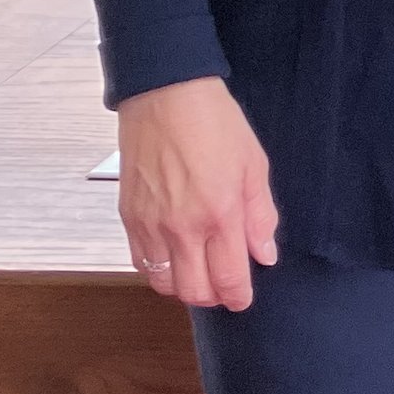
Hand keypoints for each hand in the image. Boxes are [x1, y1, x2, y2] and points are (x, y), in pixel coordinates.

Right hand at [116, 76, 278, 311]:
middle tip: (223, 287)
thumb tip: (264, 255)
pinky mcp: (129, 216)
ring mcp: (151, 224)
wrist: (165, 95)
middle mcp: (182, 227)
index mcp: (220, 214)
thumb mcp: (254, 165)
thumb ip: (260, 216)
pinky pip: (141, 262)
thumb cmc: (214, 123)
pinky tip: (173, 257)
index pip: (229, 279)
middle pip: (194, 292)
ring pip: (164, 283)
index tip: (243, 298)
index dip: (238, 297)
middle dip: (213, 297)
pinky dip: (158, 270)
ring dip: (183, 287)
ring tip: (198, 273)